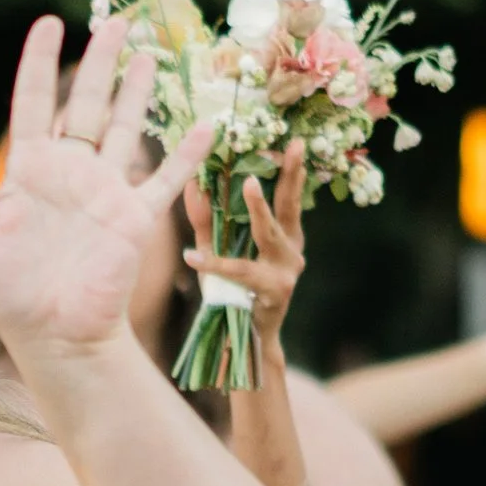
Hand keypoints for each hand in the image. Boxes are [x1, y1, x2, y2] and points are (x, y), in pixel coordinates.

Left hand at [0, 15, 209, 364]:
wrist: (53, 338)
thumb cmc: (10, 296)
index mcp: (30, 172)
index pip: (32, 103)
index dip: (39, 62)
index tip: (49, 23)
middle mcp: (70, 173)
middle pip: (86, 104)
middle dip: (99, 62)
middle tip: (114, 21)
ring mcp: (106, 192)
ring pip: (125, 128)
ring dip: (136, 92)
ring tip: (147, 53)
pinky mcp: (135, 218)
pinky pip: (166, 179)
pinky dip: (186, 153)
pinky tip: (204, 125)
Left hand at [186, 143, 306, 352]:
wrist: (244, 343)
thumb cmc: (233, 294)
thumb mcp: (218, 251)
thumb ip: (205, 220)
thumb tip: (192, 182)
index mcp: (286, 237)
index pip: (291, 197)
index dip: (293, 170)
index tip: (294, 142)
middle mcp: (292, 250)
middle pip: (290, 207)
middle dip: (292, 175)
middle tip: (290, 148)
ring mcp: (286, 272)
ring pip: (269, 234)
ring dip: (259, 208)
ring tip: (248, 183)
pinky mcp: (274, 293)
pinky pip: (240, 273)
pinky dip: (214, 264)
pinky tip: (191, 256)